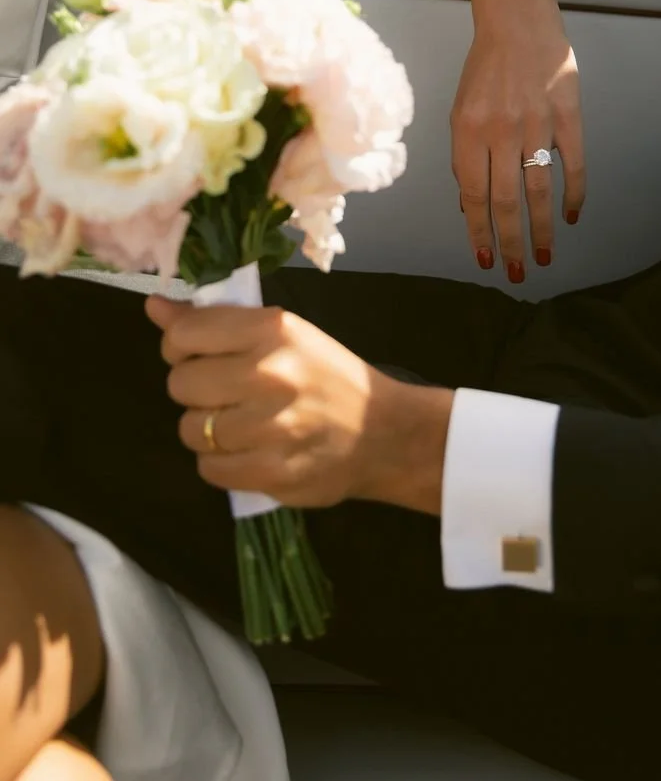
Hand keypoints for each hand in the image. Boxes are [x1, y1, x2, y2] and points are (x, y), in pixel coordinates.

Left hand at [145, 296, 450, 512]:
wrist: (386, 434)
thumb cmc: (329, 376)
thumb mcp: (283, 334)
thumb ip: (217, 322)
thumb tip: (155, 308)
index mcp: (272, 330)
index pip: (183, 335)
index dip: (180, 346)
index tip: (200, 355)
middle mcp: (269, 375)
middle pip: (180, 384)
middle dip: (196, 389)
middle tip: (225, 392)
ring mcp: (271, 428)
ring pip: (192, 430)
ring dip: (207, 429)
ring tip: (240, 424)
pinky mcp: (273, 472)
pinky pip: (210, 468)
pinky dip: (221, 462)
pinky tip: (248, 451)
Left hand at [451, 0, 584, 281]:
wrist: (517, 20)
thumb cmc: (485, 69)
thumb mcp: (461, 111)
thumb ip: (465, 157)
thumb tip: (469, 205)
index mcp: (468, 133)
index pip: (473, 196)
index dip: (479, 231)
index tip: (485, 259)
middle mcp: (500, 132)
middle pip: (506, 201)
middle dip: (511, 243)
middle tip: (517, 273)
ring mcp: (536, 124)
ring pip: (539, 190)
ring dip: (541, 230)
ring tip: (545, 257)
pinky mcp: (567, 114)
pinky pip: (573, 162)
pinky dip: (574, 193)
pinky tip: (572, 217)